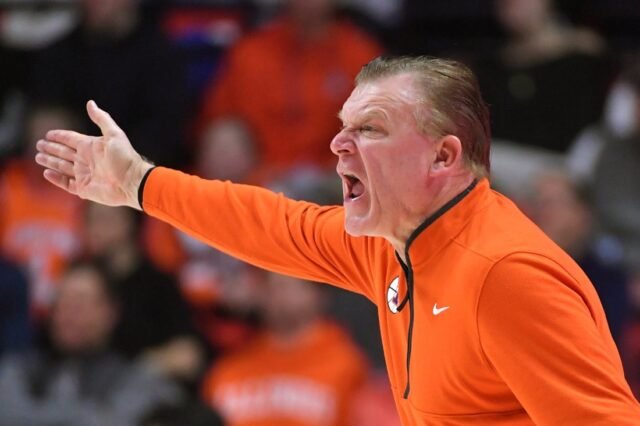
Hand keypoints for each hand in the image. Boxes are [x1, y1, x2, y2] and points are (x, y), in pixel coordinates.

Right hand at [35, 100, 152, 209]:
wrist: (132, 181)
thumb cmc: (124, 157)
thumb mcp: (114, 134)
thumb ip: (102, 119)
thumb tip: (90, 103)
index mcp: (91, 146)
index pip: (71, 139)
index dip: (59, 136)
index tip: (48, 134)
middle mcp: (86, 160)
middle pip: (64, 152)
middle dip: (51, 148)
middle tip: (38, 144)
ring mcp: (85, 174)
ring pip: (62, 167)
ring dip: (50, 162)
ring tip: (38, 157)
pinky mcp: (84, 188)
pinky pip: (66, 183)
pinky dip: (56, 179)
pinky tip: (46, 173)